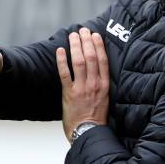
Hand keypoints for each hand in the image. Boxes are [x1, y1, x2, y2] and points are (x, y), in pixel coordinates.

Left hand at [57, 28, 109, 142]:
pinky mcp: (70, 94)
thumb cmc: (96, 118)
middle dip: (86, 41)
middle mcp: (94, 84)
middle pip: (90, 57)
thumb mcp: (105, 98)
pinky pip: (65, 74)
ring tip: (72, 36)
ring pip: (78, 62)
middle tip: (82, 30)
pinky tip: (60, 50)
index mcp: (104, 84)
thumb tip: (97, 70)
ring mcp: (82, 88)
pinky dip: (62, 61)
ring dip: (75, 46)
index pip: (102, 60)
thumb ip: (101, 84)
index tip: (95, 35)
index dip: (98, 45)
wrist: (88, 133)